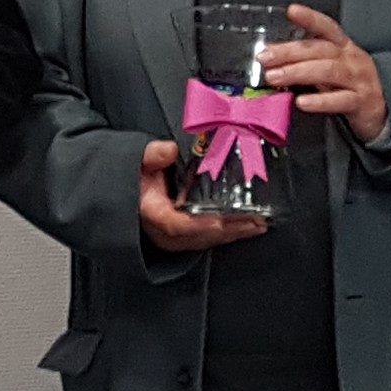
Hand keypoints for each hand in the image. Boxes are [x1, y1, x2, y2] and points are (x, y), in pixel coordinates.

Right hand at [136, 139, 268, 256]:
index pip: (178, 225)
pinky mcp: (186, 237)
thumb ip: (152, 155)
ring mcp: (176, 237)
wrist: (131, 191)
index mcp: (153, 214)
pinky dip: (229, 233)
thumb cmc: (137, 178)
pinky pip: (210, 238)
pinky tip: (247, 228)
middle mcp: (165, 232)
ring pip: (209, 239)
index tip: (221, 221)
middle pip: (201, 236)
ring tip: (259, 225)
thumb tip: (169, 151)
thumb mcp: (140, 161)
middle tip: (256, 222)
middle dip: (230, 230)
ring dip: (235, 233)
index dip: (200, 225)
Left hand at [261, 4, 387, 145]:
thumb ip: (305, 60)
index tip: (292, 11)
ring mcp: (358, 80)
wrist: (380, 111)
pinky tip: (301, 102)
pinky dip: (319, 101)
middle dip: (290, 52)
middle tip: (265, 57)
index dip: (310, 18)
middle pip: (320, 50)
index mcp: (343, 47)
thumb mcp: (330, 67)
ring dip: (298, 72)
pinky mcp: (361, 102)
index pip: (327, 27)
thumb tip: (272, 56)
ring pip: (328, 71)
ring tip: (274, 77)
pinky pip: (339, 100)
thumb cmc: (350, 86)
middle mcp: (352, 59)